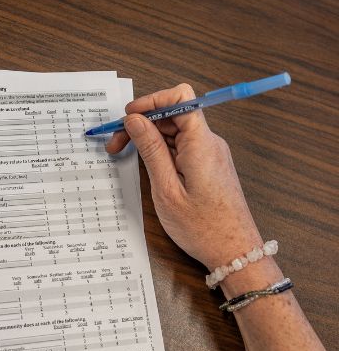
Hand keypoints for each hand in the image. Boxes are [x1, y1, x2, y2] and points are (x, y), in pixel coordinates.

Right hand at [106, 84, 261, 270]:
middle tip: (116, 143)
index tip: (128, 115)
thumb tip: (135, 121)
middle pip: (172, 114)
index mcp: (201, 144)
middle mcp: (209, 143)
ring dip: (148, 137)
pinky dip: (160, 150)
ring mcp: (209, 153)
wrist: (234, 252)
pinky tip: (145, 163)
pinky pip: (181, 146)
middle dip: (142, 122)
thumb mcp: (167, 190)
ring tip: (124, 154)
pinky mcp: (207, 164)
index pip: (180, 99)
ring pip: (174, 130)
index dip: (152, 101)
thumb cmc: (204, 228)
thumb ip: (151, 150)